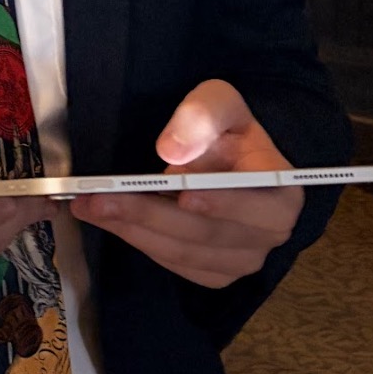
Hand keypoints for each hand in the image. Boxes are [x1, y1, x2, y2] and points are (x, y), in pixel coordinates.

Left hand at [70, 78, 302, 288]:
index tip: (184, 194)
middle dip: (149, 214)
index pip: (259, 208)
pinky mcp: (216, 270)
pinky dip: (142, 243)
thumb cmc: (230, 129)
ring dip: (135, 231)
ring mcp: (243, 259)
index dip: (222, 204)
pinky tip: (111, 221)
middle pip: (207, 233)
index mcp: (282, 195)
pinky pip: (177, 264)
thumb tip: (171, 151)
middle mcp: (269, 236)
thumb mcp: (221, 102)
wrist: (233, 156)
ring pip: (185, 252)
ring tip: (90, 206)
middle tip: (101, 198)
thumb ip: (201, 117)